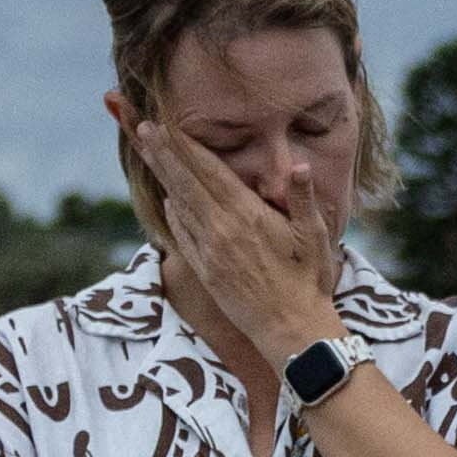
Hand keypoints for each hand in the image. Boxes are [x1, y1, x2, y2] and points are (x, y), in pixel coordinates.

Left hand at [127, 119, 346, 372]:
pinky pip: (183, 235)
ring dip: (162, 176)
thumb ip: (303, 198)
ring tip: (147, 152)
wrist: (292, 332)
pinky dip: (173, 213)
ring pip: (179, 205)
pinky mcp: (206, 271)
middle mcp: (221, 229)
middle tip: (141, 127)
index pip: (209, 170)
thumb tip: (300, 165)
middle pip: (185, 182)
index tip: (164, 124)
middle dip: (162, 153)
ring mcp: (209, 251)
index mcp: (247, 214)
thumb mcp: (315, 236)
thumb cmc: (309, 283)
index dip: (185, 146)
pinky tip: (168, 200)